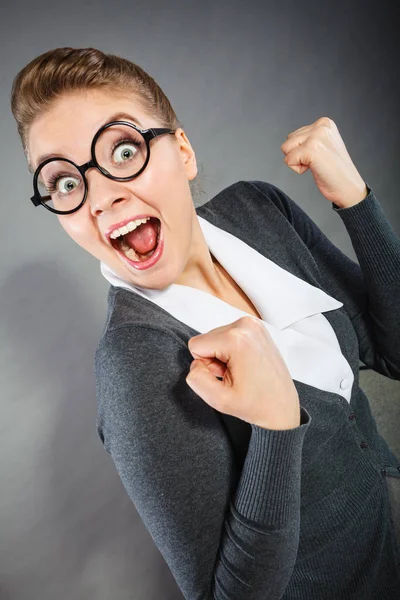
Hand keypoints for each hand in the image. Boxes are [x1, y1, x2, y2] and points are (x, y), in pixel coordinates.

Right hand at [186, 316, 299, 430]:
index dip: (205, 365)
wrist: (282, 406)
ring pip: (215, 337)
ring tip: (240, 371)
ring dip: (222, 356)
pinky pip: (228, 335)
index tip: (224, 376)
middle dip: (214, 359)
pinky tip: (245, 364)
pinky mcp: (256, 327)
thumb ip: (196, 379)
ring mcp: (253, 324)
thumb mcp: (219, 400)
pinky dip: (231, 351)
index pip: (195, 344)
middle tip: (233, 375)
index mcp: (236, 339)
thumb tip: (195, 363)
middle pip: (206, 339)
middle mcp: (245, 325)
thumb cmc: (256, 404)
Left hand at [280, 116, 367, 207]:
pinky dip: (298, 169)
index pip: (295, 135)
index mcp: (324, 123)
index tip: (320, 156)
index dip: (302, 150)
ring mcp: (316, 137)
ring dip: (298, 161)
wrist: (348, 187)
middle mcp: (320, 126)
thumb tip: (291, 140)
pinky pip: (288, 160)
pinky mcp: (310, 149)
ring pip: (286, 149)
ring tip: (317, 164)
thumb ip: (310, 137)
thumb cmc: (336, 171)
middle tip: (318, 162)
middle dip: (299, 155)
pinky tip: (315, 169)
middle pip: (289, 141)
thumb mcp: (325, 145)